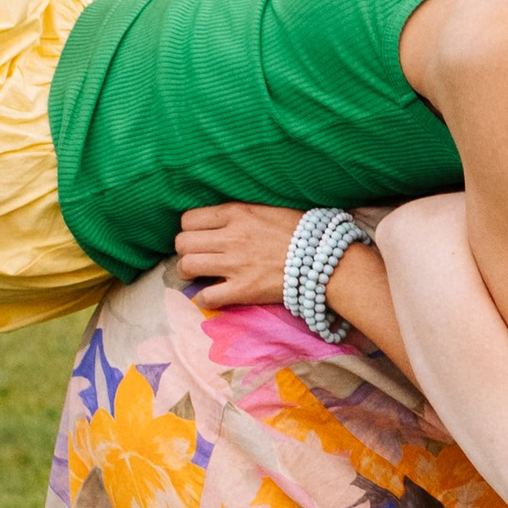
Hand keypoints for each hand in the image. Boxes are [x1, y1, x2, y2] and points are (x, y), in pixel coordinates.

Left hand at [175, 201, 304, 308]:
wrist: (324, 259)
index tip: (198, 237)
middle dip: (185, 251)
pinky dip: (204, 298)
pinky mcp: (243, 290)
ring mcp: (235, 264)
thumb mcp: (268, 209)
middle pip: (182, 243)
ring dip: (188, 272)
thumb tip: (222, 220)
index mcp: (236, 213)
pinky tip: (213, 295)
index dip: (189, 230)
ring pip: (187, 266)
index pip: (189, 219)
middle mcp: (231, 237)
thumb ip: (241, 213)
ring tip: (198, 275)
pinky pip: (207, 296)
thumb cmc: (301, 232)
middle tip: (195, 257)